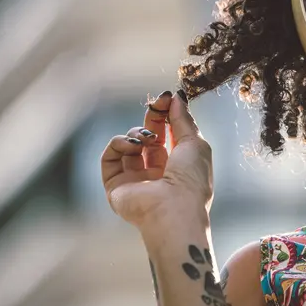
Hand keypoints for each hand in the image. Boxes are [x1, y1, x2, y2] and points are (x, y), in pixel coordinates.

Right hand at [100, 90, 213, 228]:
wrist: (173, 208)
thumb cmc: (191, 178)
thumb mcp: (195, 142)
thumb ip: (183, 119)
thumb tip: (176, 99)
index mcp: (180, 165)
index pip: (169, 134)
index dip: (166, 114)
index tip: (166, 97)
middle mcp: (157, 173)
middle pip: (148, 137)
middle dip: (152, 118)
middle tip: (155, 105)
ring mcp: (135, 179)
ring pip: (128, 144)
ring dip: (137, 133)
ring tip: (147, 139)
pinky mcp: (115, 185)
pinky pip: (110, 156)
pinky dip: (119, 144)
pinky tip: (133, 146)